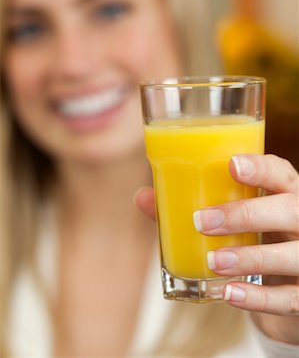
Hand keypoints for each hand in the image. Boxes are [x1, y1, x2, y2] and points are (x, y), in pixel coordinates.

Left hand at [135, 154, 298, 343]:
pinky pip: (289, 298)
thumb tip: (143, 198)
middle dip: (246, 214)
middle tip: (203, 222)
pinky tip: (230, 294)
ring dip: (250, 258)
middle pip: (289, 211)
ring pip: (293, 255)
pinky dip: (259, 298)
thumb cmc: (252, 238)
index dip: (261, 168)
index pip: (281, 173)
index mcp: (285, 194)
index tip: (232, 165)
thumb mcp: (230, 219)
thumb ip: (190, 206)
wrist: (284, 285)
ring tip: (214, 261)